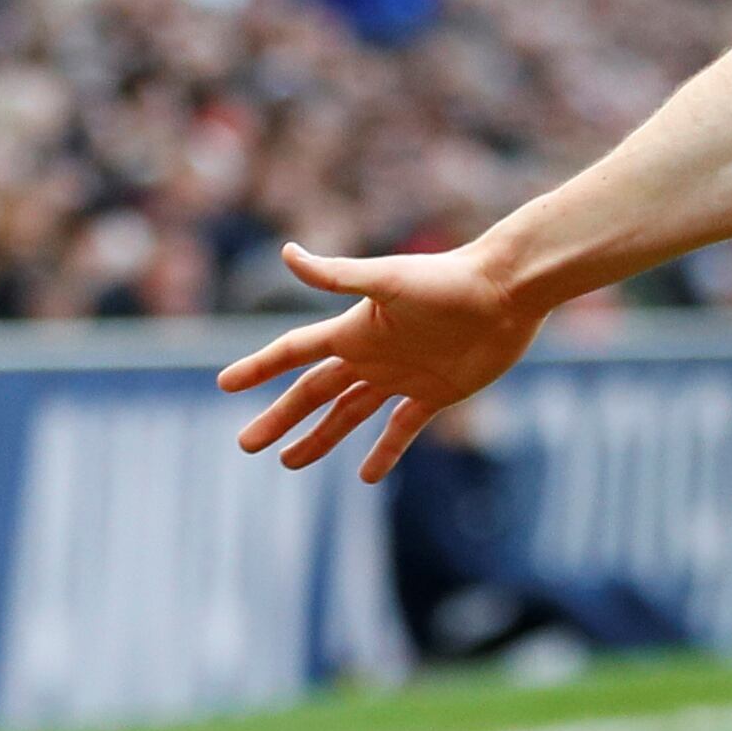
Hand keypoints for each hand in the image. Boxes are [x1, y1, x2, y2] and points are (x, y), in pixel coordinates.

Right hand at [217, 239, 544, 480]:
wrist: (507, 291)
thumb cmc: (448, 280)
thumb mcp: (388, 279)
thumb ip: (336, 276)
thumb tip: (285, 254)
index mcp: (354, 330)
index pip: (294, 352)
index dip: (259, 367)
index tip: (224, 384)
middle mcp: (371, 355)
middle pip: (314, 392)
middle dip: (280, 418)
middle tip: (248, 444)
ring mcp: (401, 376)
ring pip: (349, 414)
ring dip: (320, 438)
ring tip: (289, 462)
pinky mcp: (435, 393)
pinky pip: (402, 429)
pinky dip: (385, 452)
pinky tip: (368, 476)